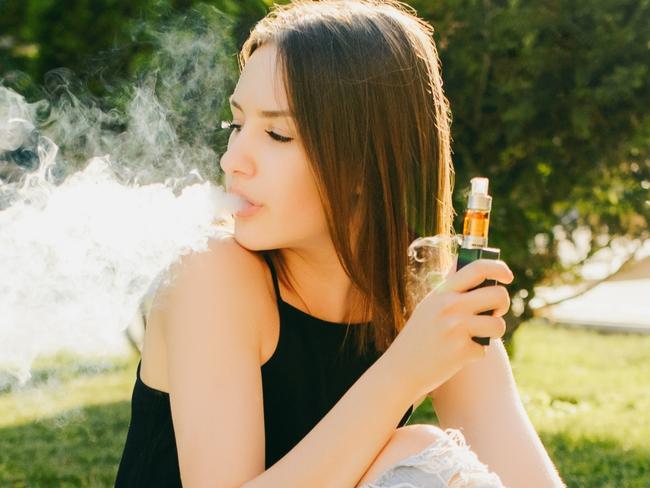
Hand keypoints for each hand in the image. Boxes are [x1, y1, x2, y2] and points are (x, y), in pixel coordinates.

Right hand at [387, 258, 513, 398]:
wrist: (401, 368)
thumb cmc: (420, 335)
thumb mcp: (429, 305)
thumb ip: (451, 289)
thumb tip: (481, 273)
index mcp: (442, 291)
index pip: (477, 268)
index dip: (498, 268)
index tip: (507, 276)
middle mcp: (450, 306)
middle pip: (498, 295)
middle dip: (503, 305)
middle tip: (496, 312)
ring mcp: (456, 328)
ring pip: (498, 325)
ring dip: (493, 332)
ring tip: (478, 336)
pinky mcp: (462, 351)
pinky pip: (485, 349)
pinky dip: (475, 353)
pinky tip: (458, 355)